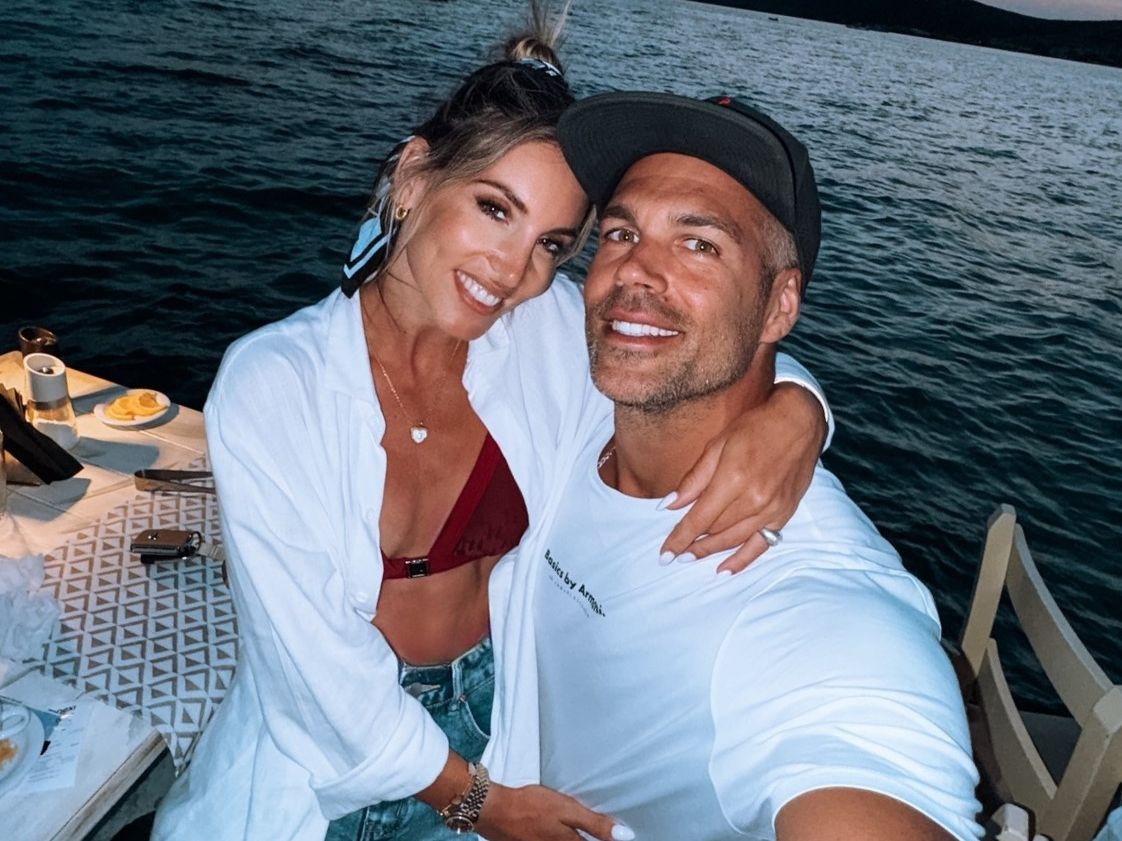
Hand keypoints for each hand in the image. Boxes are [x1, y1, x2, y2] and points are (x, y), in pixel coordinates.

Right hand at [476, 782, 632, 840]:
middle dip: (593, 839)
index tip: (621, 838)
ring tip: (575, 831)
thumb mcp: (567, 810)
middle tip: (601, 833)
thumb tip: (625, 835)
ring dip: (578, 838)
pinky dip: (562, 839)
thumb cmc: (531, 806)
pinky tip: (559, 833)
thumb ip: (595, 824)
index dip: (607, 840)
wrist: (494, 810)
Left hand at [659, 382, 825, 573]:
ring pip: (734, 540)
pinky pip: (761, 545)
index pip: (699, 519)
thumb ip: (694, 479)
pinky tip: (724, 569)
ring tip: (691, 558)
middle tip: (675, 554)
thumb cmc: (754, 427)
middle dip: (692, 544)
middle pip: (714, 531)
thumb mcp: (717, 445)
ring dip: (710, 551)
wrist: (799, 421)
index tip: (664, 554)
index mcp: (733, 479)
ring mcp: (772, 509)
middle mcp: (753, 499)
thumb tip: (668, 505)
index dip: (679, 538)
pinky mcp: (785, 514)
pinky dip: (742, 559)